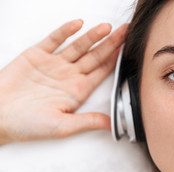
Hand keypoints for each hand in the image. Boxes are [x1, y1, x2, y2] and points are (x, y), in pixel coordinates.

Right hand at [0, 20, 126, 143]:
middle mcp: (69, 75)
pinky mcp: (37, 55)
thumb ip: (88, 122)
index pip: (102, 71)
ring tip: (107, 27)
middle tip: (125, 32)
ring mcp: (54, 64)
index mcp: (78, 90)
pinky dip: (65, 31)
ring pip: (78, 46)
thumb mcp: (63, 127)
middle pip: (95, 56)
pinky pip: (54, 40)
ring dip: (92, 36)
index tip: (128, 49)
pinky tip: (78, 24)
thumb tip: (112, 125)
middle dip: (111, 44)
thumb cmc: (27, 125)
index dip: (115, 59)